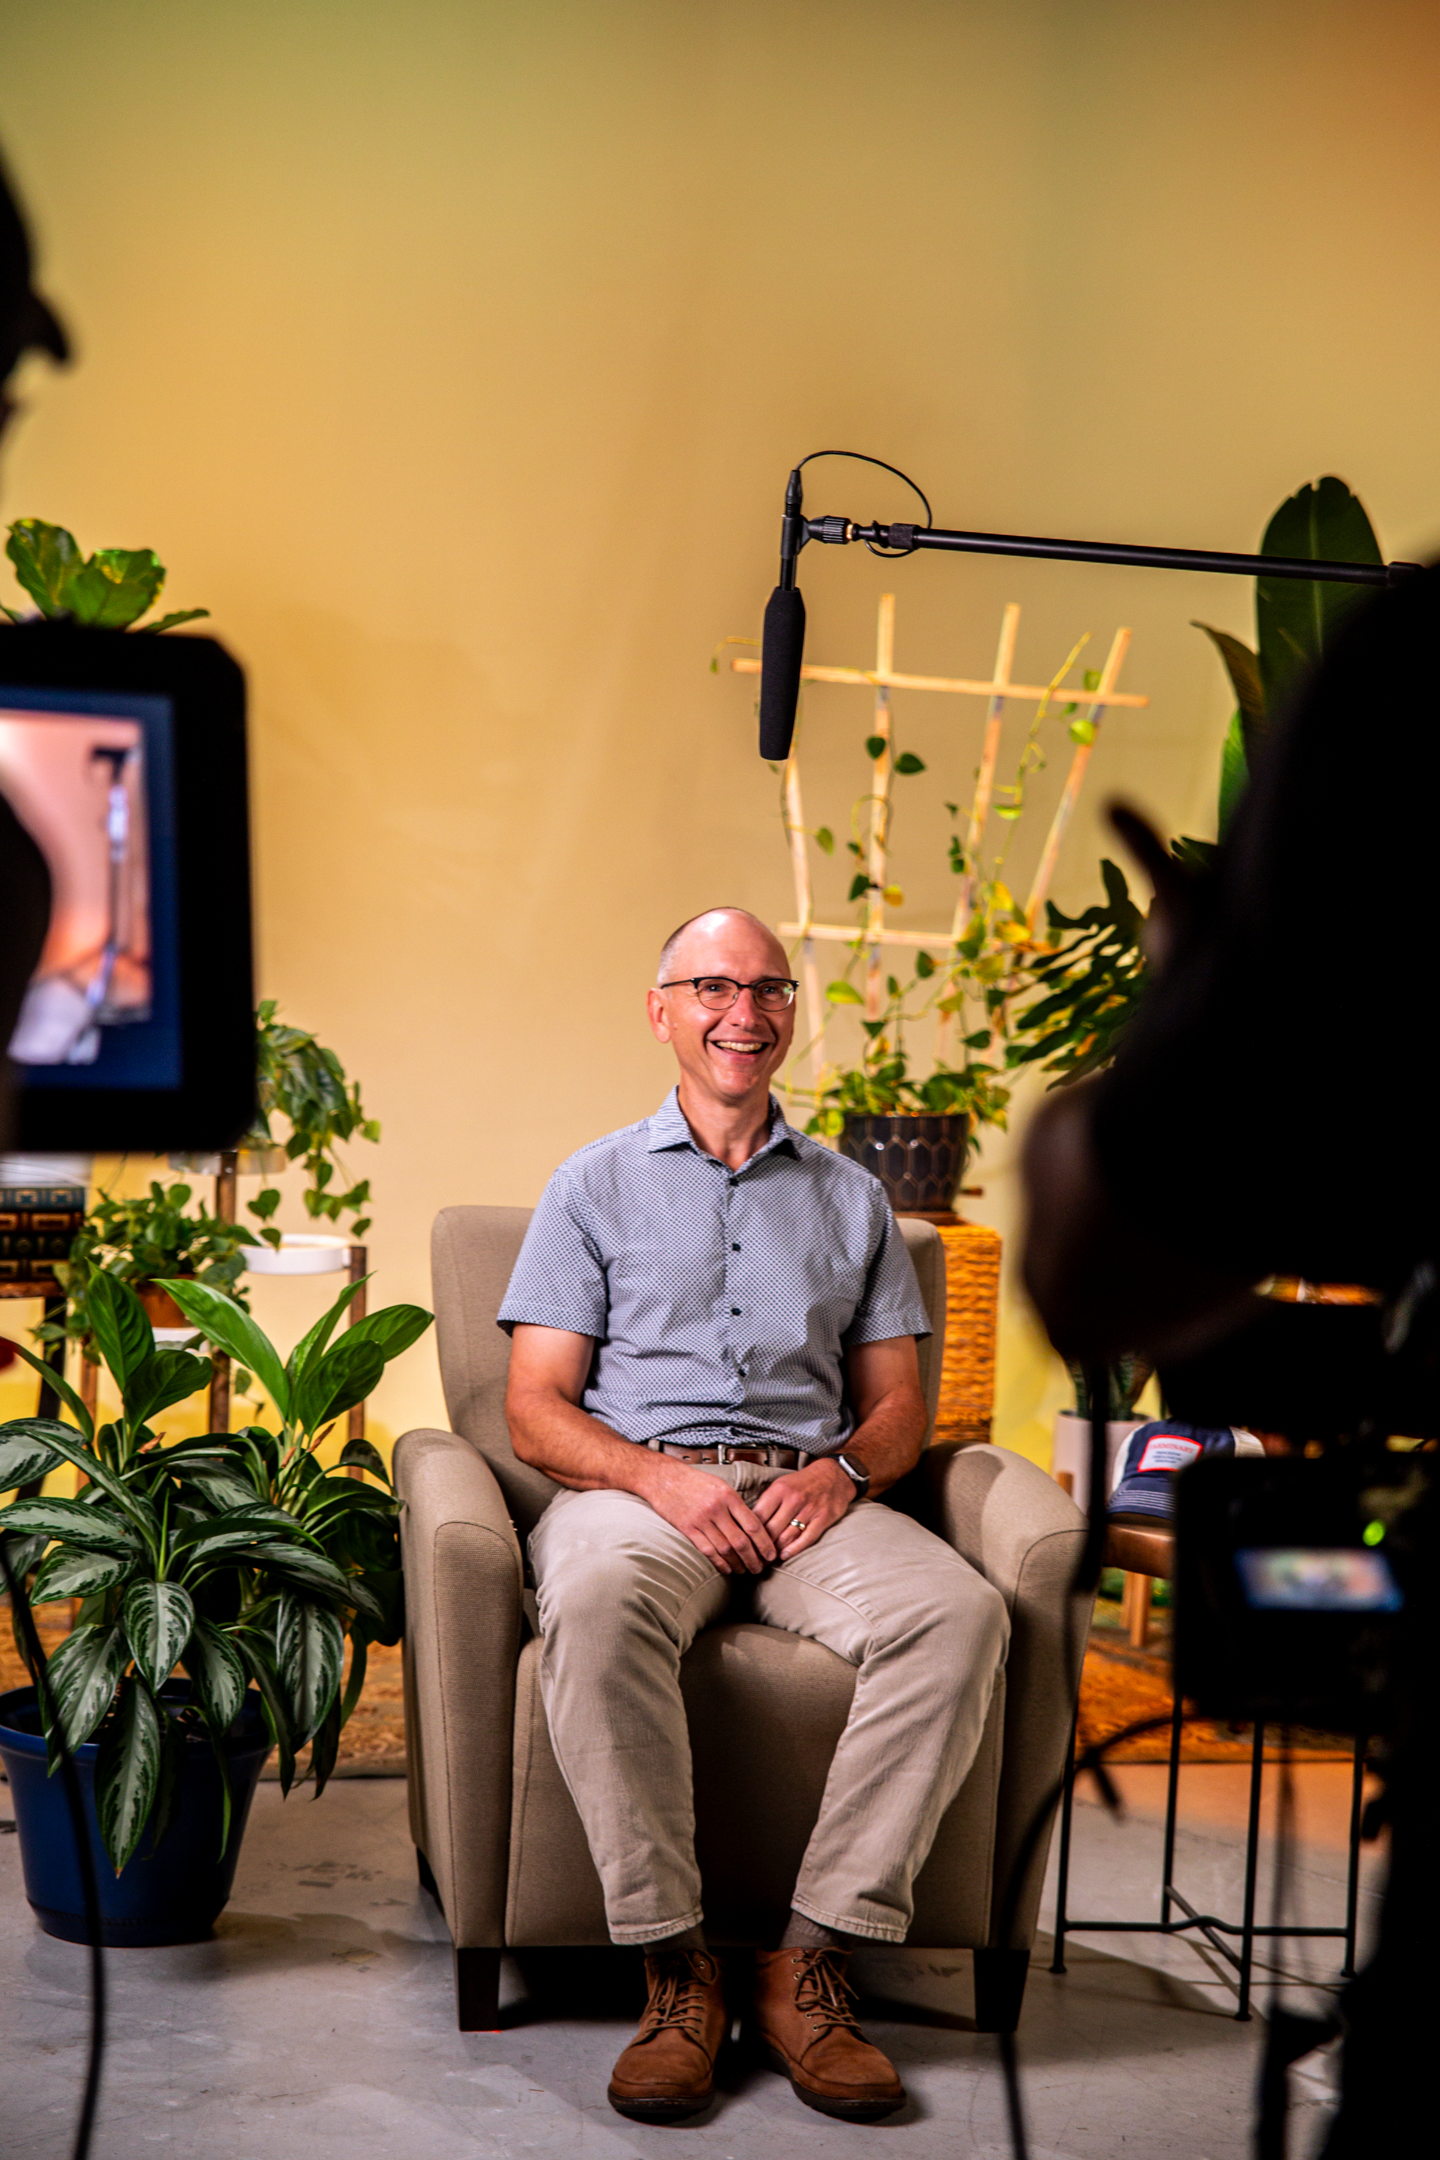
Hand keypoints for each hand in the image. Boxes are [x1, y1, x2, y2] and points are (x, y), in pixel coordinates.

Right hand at [634, 1457, 778, 1574]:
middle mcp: (716, 1508)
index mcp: (729, 1496)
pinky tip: (726, 1568)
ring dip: (737, 1563)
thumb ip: (735, 1504)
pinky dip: (719, 1563)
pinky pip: (707, 1550)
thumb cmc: (694, 1481)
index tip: (771, 1554)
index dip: (764, 1543)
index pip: (753, 1525)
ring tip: (745, 1570)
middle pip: (741, 1541)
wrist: (664, 1478)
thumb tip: (753, 1525)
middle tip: (760, 1568)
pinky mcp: (688, 1528)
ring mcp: (701, 1519)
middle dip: (753, 1558)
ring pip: (725, 1549)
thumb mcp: (720, 1485)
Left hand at [752, 1458, 854, 1560]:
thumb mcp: (782, 1483)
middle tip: (755, 1554)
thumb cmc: (804, 1482)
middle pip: (771, 1529)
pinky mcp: (823, 1519)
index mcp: (780, 1489)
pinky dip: (793, 1550)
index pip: (759, 1515)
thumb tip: (750, 1522)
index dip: (750, 1531)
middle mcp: (794, 1499)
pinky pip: (806, 1539)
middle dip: (762, 1544)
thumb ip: (768, 1502)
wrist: (835, 1475)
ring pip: (787, 1536)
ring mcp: (809, 1510)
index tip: (746, 1541)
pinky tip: (784, 1555)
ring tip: (767, 1557)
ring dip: (776, 1549)